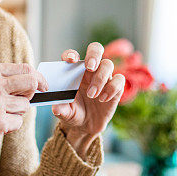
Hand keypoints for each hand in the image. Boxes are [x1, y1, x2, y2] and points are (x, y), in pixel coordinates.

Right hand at [0, 62, 47, 166]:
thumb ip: (2, 79)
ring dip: (15, 115)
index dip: (37, 79)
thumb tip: (32, 80)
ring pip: (25, 107)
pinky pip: (17, 123)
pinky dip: (9, 128)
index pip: (26, 69)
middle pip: (32, 84)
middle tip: (16, 104)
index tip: (42, 87)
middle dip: (29, 96)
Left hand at [52, 42, 125, 156]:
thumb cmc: (73, 113)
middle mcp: (89, 70)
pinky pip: (119, 79)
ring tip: (92, 95)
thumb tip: (56, 107)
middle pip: (95, 49)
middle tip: (90, 67)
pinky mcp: (115, 87)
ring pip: (108, 64)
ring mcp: (104, 77)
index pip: (72, 55)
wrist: (86, 126)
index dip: (71, 54)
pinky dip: (112, 88)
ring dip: (100, 78)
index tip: (71, 60)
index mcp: (73, 71)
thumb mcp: (65, 113)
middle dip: (94, 55)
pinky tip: (103, 99)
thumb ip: (61, 109)